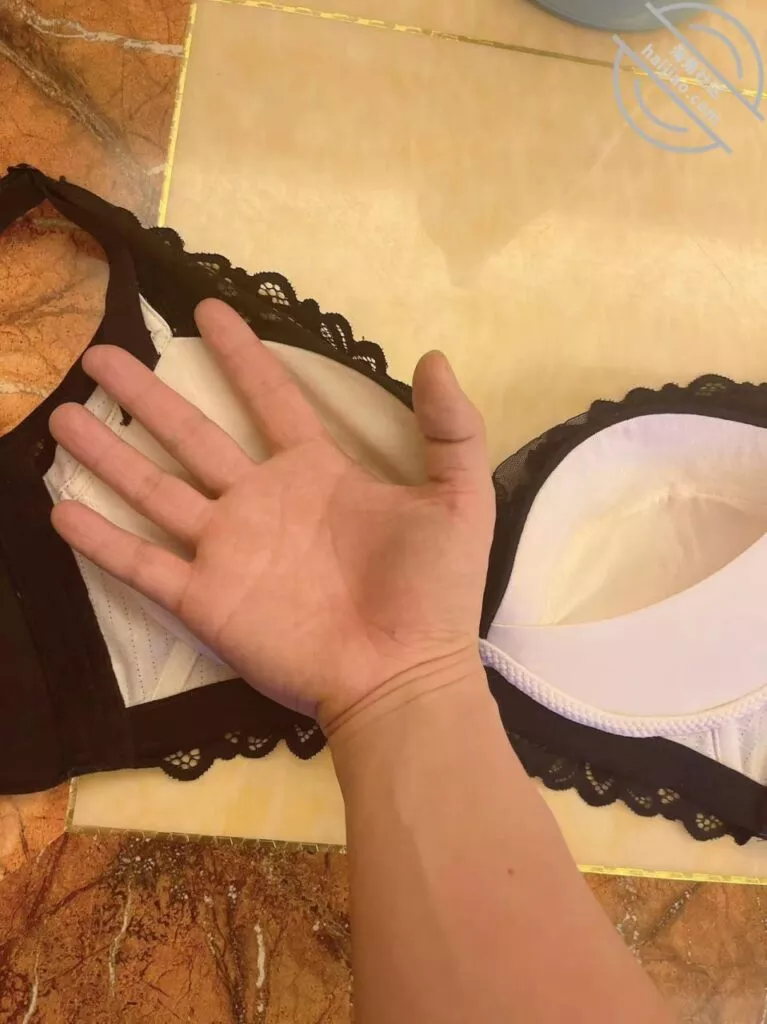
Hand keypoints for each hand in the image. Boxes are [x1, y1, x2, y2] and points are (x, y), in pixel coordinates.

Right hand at [49, 300, 494, 727]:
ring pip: (154, 489)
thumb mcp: (458, 497)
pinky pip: (143, 564)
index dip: (241, 354)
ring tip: (61, 414)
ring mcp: (228, 549)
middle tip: (103, 353)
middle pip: (192, 433)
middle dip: (148, 393)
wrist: (404, 675)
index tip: (208, 309)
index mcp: (316, 473)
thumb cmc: (433, 589)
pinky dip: (101, 539)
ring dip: (110, 454)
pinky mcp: (206, 598)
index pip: (270, 398)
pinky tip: (60, 508)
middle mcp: (261, 502)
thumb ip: (449, 427)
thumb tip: (433, 355)